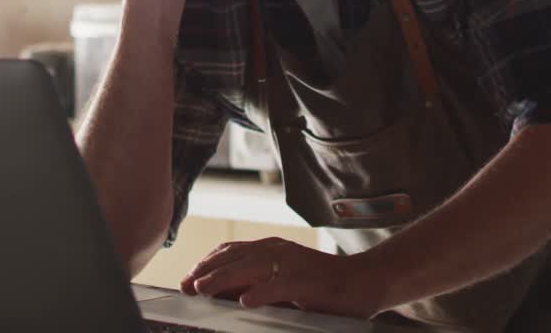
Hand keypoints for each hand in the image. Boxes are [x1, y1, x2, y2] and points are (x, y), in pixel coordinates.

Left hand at [180, 237, 388, 319]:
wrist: (365, 282)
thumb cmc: (325, 285)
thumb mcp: (286, 280)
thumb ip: (259, 282)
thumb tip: (229, 292)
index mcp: (273, 248)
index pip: (231, 250)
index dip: (207, 262)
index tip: (188, 277)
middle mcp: (279, 250)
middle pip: (234, 256)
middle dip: (207, 271)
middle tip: (186, 285)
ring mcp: (293, 264)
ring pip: (250, 268)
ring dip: (223, 278)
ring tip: (202, 289)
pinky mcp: (307, 281)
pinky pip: (279, 286)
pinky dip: (261, 293)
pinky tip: (245, 301)